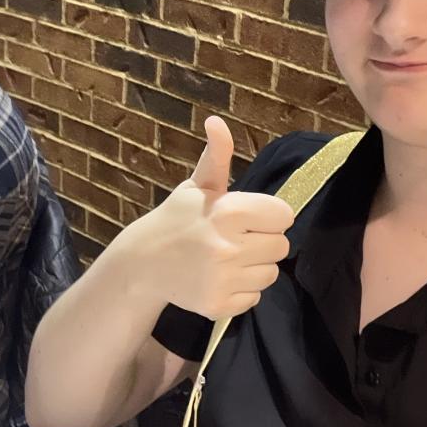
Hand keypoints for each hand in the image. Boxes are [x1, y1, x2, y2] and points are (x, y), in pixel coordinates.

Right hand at [116, 116, 293, 319]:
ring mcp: (223, 278)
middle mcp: (227, 246)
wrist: (142, 262)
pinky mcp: (218, 305)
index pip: (284, 216)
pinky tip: (219, 278)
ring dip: (254, 267)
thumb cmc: (176, 219)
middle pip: (282, 247)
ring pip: (270, 274)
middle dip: (263, 241)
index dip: (269, 216)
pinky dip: (240, 290)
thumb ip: (217, 155)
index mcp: (227, 211)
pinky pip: (253, 298)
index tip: (249, 218)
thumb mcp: (197, 186)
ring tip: (228, 259)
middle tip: (237, 239)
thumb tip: (217, 122)